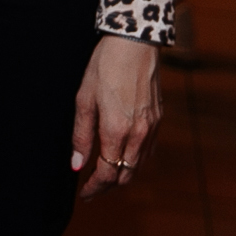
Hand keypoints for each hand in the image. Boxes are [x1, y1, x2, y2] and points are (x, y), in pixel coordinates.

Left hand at [71, 33, 161, 196]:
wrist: (135, 43)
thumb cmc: (105, 65)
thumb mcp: (84, 98)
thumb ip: (81, 134)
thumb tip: (77, 164)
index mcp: (116, 129)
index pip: (107, 173)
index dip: (94, 188)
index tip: (84, 193)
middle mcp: (138, 133)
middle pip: (126, 176)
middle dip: (108, 188)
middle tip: (91, 190)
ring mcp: (151, 128)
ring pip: (139, 167)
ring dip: (122, 177)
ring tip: (104, 177)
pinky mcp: (159, 120)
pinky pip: (149, 152)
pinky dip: (136, 162)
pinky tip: (123, 158)